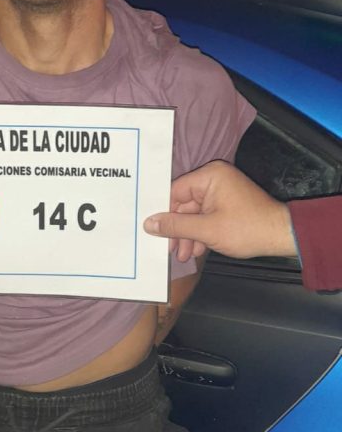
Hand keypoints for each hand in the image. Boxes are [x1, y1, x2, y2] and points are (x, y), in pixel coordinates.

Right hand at [144, 161, 296, 261]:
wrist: (281, 236)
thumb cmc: (248, 229)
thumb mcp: (207, 230)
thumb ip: (176, 226)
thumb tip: (149, 224)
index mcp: (210, 176)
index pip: (175, 191)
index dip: (164, 213)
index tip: (153, 230)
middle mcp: (215, 179)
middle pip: (184, 204)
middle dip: (179, 229)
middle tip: (170, 250)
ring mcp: (222, 191)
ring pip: (195, 213)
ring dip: (189, 234)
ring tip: (185, 255)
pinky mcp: (227, 203)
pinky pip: (207, 215)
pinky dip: (202, 232)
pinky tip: (197, 250)